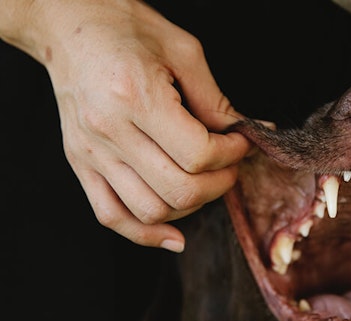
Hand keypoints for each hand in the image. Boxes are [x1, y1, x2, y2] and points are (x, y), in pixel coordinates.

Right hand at [9, 0, 250, 251]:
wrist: (68, 24)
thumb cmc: (126, 30)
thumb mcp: (183, 52)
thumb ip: (216, 100)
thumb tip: (251, 131)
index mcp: (136, 97)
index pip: (198, 154)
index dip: (232, 154)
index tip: (241, 142)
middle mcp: (109, 131)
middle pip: (180, 189)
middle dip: (219, 183)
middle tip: (230, 165)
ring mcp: (91, 152)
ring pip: (151, 211)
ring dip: (190, 205)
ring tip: (204, 182)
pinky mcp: (80, 163)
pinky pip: (112, 216)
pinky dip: (145, 234)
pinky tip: (174, 235)